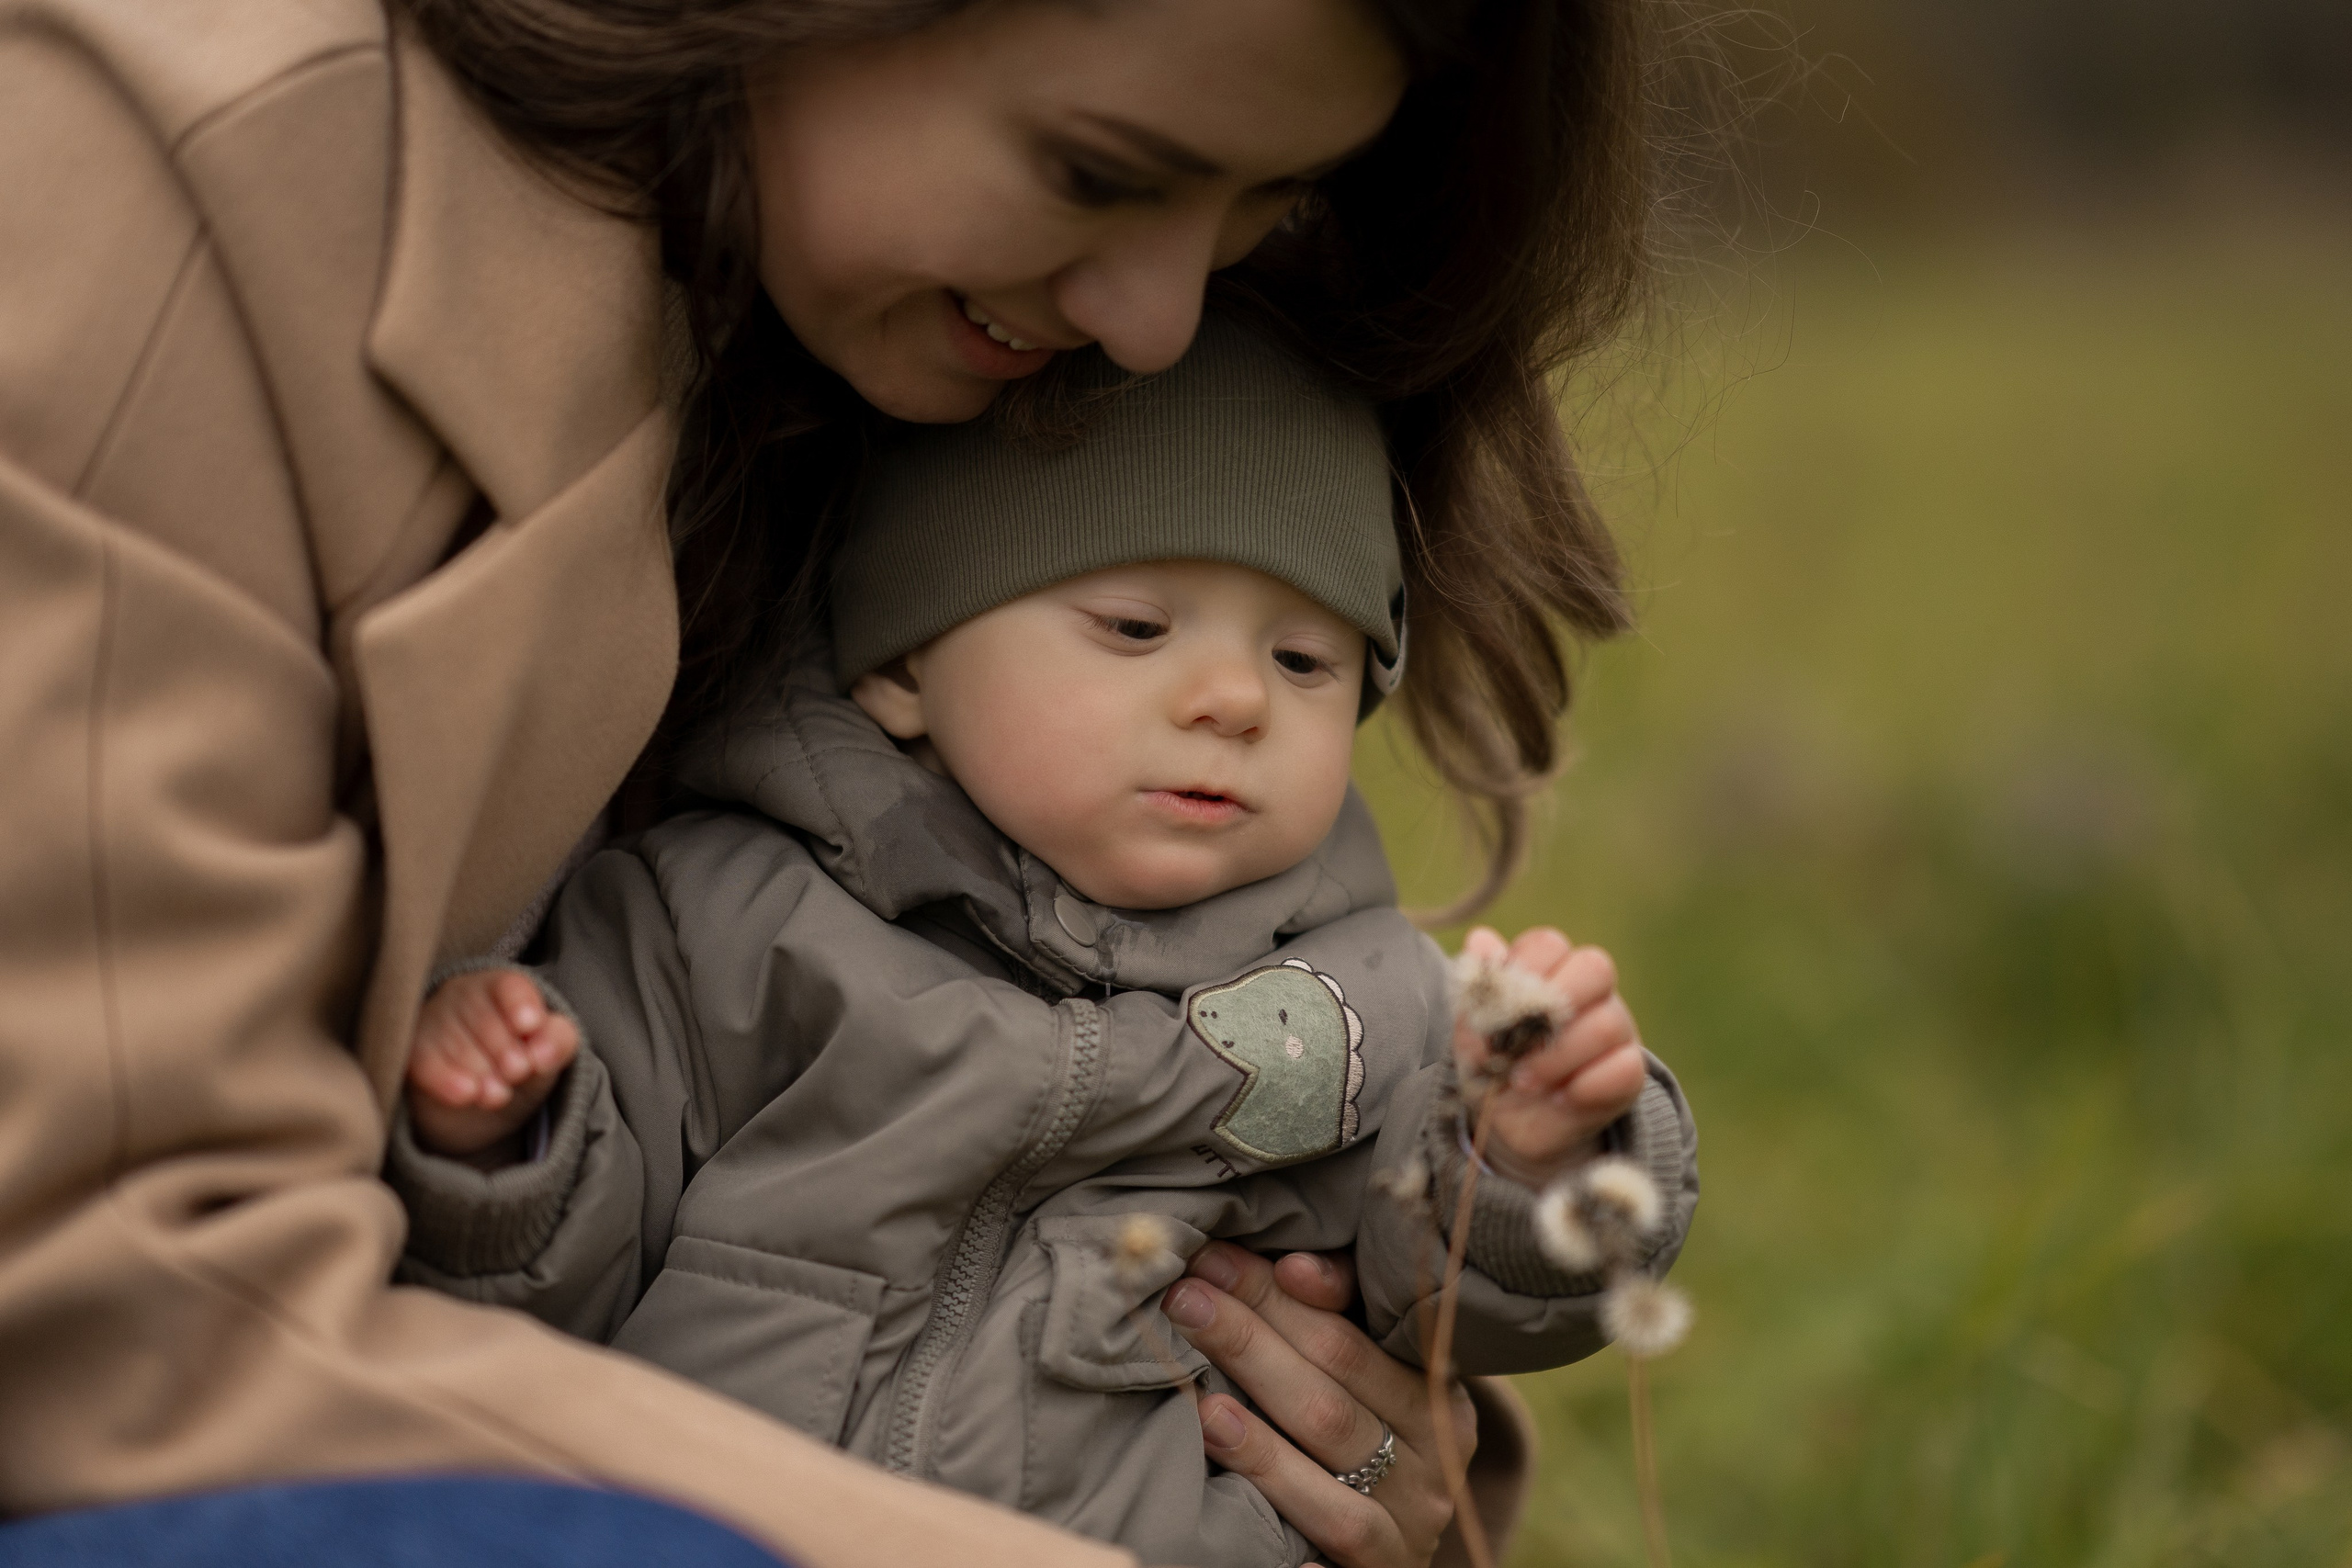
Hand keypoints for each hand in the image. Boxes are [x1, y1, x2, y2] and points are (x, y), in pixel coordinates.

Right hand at [404, 968, 577, 1160]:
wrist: (477, 1102)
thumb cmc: (518, 1062)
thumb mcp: (547, 1052)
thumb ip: (558, 1042)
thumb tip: (543, 1053)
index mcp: (502, 987)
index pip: (509, 986)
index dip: (520, 1004)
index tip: (530, 1025)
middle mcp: (463, 996)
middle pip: (483, 1017)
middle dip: (505, 1049)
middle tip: (518, 1072)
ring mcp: (433, 1021)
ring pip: (454, 1040)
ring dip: (481, 1070)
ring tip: (499, 1094)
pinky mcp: (411, 1051)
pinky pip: (424, 1061)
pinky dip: (447, 1079)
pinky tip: (468, 1093)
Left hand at [1163, 1242, 1471, 1567]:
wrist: (1405, 1526)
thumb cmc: (1370, 1417)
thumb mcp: (1369, 1363)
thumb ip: (1339, 1308)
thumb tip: (1292, 1267)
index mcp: (1433, 1387)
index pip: (1353, 1337)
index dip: (1285, 1299)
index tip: (1218, 1261)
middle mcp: (1433, 1454)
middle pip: (1330, 1400)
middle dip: (1251, 1344)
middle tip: (1185, 1302)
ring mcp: (1410, 1520)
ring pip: (1331, 1482)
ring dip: (1260, 1446)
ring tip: (1202, 1406)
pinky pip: (1342, 1549)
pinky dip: (1302, 1550)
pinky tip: (1249, 1521)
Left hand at [1454, 926, 1646, 1189]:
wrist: (1511, 1124)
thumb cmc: (1492, 1065)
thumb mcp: (1473, 1032)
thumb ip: (1477, 990)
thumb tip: (1479, 940)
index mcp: (1548, 971)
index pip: (1548, 945)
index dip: (1523, 970)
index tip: (1498, 1007)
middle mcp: (1588, 994)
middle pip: (1595, 967)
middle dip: (1555, 1002)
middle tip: (1520, 1041)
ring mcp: (1615, 1030)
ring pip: (1608, 1023)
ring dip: (1558, 1056)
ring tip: (1524, 1081)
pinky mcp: (1629, 1073)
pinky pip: (1625, 1068)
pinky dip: (1586, 1086)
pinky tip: (1559, 1099)